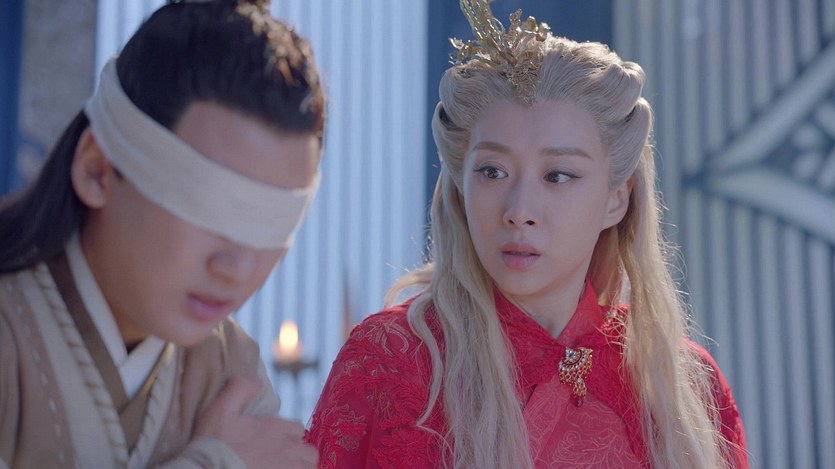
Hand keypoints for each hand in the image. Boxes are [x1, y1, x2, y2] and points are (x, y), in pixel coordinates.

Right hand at [194, 377, 317, 468]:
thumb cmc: (213, 445)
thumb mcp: (221, 409)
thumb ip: (240, 389)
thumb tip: (256, 381)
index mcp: (275, 429)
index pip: (297, 429)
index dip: (289, 436)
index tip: (277, 443)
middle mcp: (287, 449)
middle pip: (309, 452)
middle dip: (301, 455)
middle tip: (286, 461)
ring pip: (308, 468)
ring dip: (300, 468)